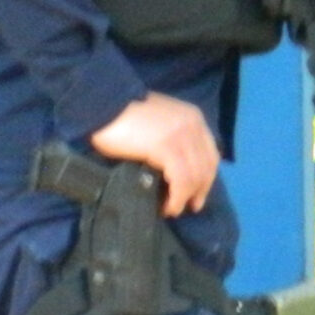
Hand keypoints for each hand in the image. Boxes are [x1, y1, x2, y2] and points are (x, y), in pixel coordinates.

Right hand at [90, 92, 222, 216]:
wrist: (104, 104)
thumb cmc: (124, 116)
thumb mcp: (159, 123)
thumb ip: (172, 138)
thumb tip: (175, 167)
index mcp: (193, 118)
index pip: (210, 153)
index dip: (207, 176)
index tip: (198, 193)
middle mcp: (193, 126)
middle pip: (207, 166)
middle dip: (201, 190)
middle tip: (190, 206)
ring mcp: (182, 135)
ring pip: (195, 176)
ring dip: (186, 197)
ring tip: (173, 209)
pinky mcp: (167, 146)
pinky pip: (181, 179)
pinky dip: (177, 197)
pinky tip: (167, 206)